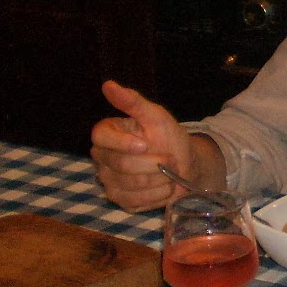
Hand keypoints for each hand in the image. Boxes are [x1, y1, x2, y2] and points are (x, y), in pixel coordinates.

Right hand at [89, 80, 203, 211]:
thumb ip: (133, 102)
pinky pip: (136, 201)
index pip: (100, 137)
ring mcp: (110, 181)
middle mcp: (102, 158)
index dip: (124, 143)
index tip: (146, 144)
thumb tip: (108, 84)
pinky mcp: (121, 200)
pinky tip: (164, 186)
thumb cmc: (168, 137)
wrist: (186, 164)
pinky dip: (158, 194)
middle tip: (169, 159)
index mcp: (106, 134)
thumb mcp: (156, 116)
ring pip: (131, 185)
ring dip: (160, 179)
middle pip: (121, 164)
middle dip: (154, 163)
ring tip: (168, 172)